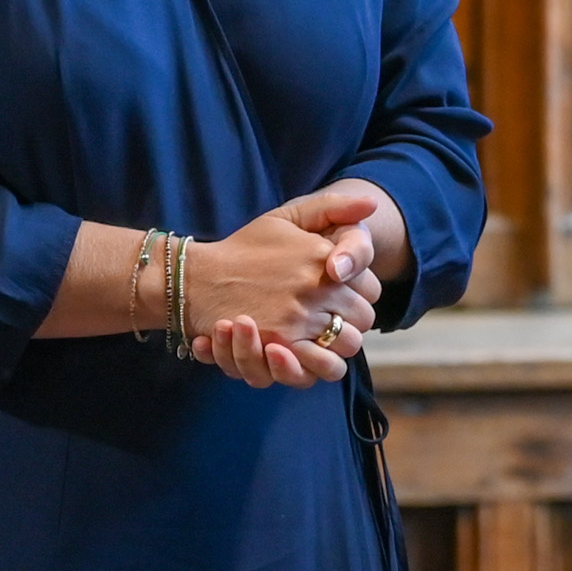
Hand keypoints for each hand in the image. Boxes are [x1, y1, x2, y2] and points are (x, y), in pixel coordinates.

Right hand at [186, 187, 379, 389]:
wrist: (200, 279)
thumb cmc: (247, 246)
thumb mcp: (287, 216)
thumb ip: (332, 207)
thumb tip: (371, 205)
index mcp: (323, 255)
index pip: (371, 287)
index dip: (360, 293)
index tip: (341, 292)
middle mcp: (316, 286)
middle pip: (363, 318)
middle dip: (352, 319)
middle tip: (331, 316)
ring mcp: (299, 317)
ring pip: (348, 344)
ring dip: (339, 343)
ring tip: (320, 337)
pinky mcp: (280, 344)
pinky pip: (320, 365)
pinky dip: (320, 363)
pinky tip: (308, 353)